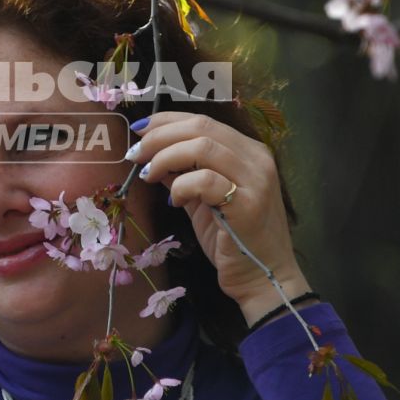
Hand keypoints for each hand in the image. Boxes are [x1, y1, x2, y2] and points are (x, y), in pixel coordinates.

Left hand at [128, 110, 309, 321]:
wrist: (263, 279)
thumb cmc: (233, 240)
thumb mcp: (202, 200)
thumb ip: (183, 174)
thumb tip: (151, 155)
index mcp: (248, 152)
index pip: (203, 121)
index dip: (166, 121)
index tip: (138, 131)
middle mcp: (257, 159)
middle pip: (201, 127)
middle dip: (159, 137)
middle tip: (136, 155)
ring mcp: (256, 180)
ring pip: (202, 147)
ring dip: (165, 158)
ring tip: (149, 176)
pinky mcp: (248, 204)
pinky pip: (205, 180)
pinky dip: (181, 186)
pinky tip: (175, 202)